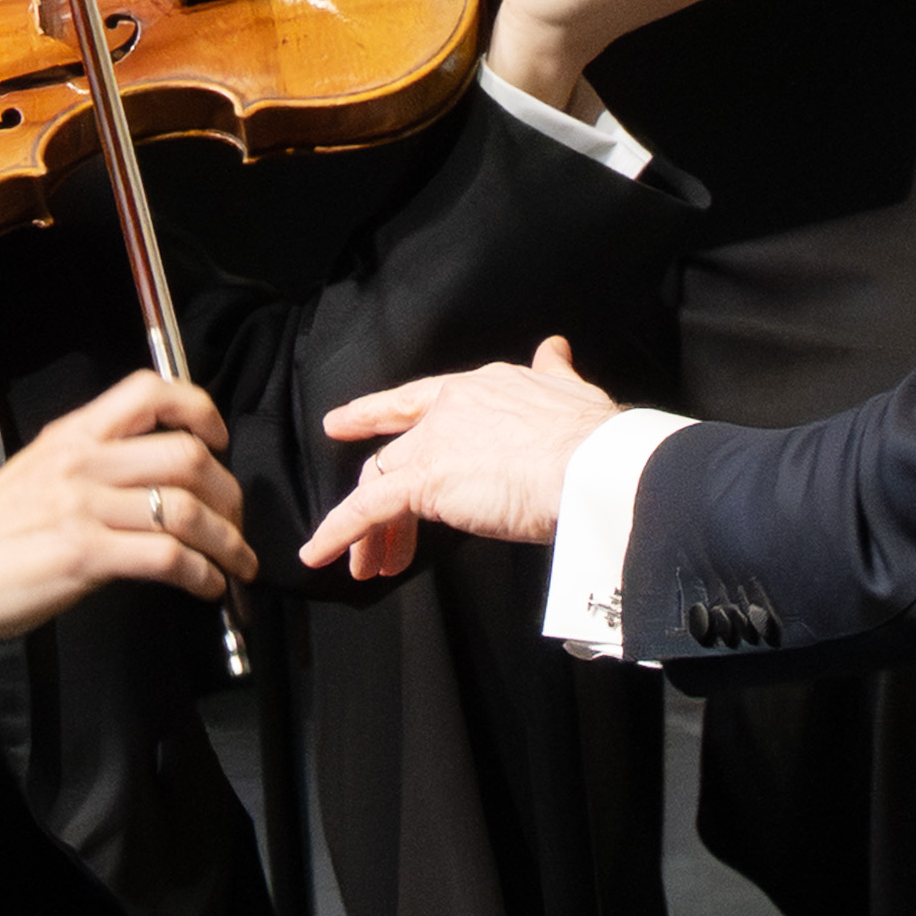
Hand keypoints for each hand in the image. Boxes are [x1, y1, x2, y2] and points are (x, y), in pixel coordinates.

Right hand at [0, 368, 250, 662]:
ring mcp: (82, 507)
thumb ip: (93, 464)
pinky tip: (207, 587)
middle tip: (237, 523)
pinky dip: (202, 574)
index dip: (200, 409)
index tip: (219, 439)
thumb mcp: (39, 473)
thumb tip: (156, 478)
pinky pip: (166, 557)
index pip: (150, 391)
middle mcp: (81, 461)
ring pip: (186, 509)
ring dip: (227, 542)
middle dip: (230, 494)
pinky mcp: (82, 555)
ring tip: (237, 564)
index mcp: (72, 434)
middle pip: (186, 455)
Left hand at [305, 336, 610, 583]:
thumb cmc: (594, 441)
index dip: (375, 413)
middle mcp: (448, 408)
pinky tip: (320, 554)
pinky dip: (337, 533)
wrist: (594, 466)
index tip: (342, 423)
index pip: (414, 401)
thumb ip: (554, 371)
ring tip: (366, 566)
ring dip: (366, 531)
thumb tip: (554, 349)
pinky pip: (365, 509)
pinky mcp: (425, 483)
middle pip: (394, 455)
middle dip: (380, 497)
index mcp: (479, 387)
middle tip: (367, 535)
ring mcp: (433, 444)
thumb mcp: (572, 390)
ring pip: (378, 485)